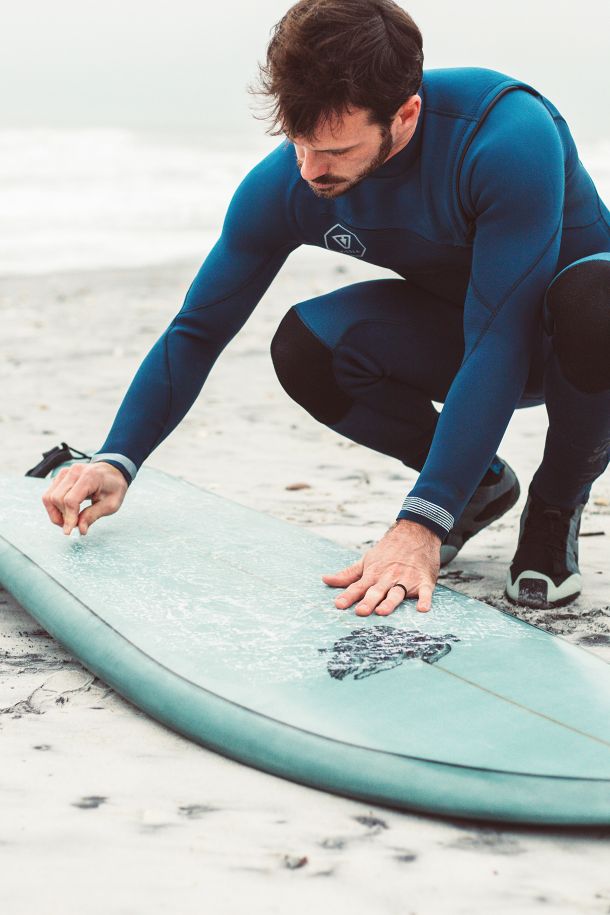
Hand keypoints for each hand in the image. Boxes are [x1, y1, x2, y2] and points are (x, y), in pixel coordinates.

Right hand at [42, 462, 128, 535]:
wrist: (113, 472)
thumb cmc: (114, 487)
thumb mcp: (111, 504)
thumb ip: (93, 515)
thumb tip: (80, 529)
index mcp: (89, 477)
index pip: (70, 500)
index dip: (69, 518)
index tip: (69, 532)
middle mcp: (74, 472)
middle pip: (57, 498)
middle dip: (62, 517)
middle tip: (73, 527)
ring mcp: (65, 472)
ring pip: (49, 497)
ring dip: (55, 513)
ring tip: (69, 520)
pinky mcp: (60, 477)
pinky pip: (49, 494)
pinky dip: (54, 507)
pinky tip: (66, 512)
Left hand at [322, 520, 440, 615]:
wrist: (416, 533)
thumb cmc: (388, 550)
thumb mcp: (366, 560)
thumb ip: (348, 574)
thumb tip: (325, 579)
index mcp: (374, 574)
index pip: (358, 587)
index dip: (348, 596)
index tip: (338, 605)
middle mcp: (388, 578)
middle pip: (376, 592)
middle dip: (368, 601)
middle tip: (360, 611)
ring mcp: (406, 579)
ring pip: (397, 593)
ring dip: (390, 602)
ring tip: (382, 611)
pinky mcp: (424, 581)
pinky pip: (425, 592)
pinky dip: (425, 600)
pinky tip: (422, 609)